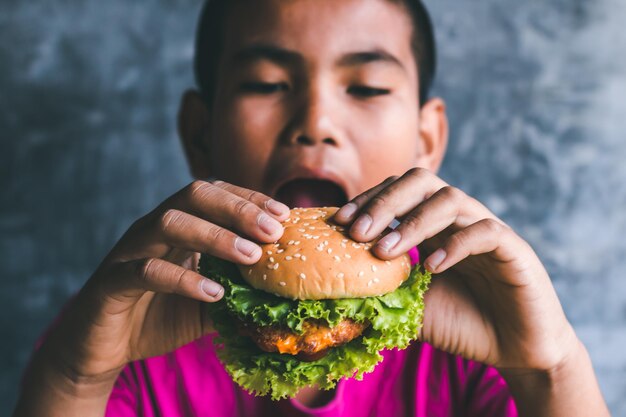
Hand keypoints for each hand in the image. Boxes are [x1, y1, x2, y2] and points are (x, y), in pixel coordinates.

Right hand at [44, 180, 289, 379]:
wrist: (104, 348)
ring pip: (169, 223)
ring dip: (215, 236)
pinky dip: (182, 280)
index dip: (250, 199)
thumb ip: (240, 292)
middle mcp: (154, 229)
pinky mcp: (111, 282)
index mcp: (179, 227)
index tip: (285, 214)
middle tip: (274, 231)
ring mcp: (131, 252)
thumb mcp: (210, 303)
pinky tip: (214, 293)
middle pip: (194, 195)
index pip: (215, 194)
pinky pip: (145, 271)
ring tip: (251, 256)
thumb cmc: (160, 315)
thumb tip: (285, 293)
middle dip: (238, 208)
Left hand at [333, 168, 577, 371]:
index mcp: (432, 226)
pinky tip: (432, 267)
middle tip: (356, 231)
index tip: (337, 222)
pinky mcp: (515, 250)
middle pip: (421, 181)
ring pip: (450, 199)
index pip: (397, 192)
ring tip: (384, 253)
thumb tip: (337, 288)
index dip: (367, 200)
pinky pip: (486, 232)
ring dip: (412, 222)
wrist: (514, 350)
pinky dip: (455, 245)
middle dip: (384, 202)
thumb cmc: (462, 324)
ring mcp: (487, 230)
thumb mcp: (411, 308)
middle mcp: (458, 220)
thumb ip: (382, 292)